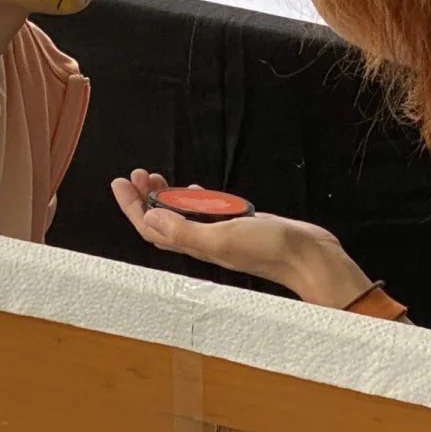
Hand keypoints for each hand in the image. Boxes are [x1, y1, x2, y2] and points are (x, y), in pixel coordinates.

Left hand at [112, 169, 372, 307]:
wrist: (309, 257)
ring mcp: (221, 234)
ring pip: (181, 215)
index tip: (120, 183)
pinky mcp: (238, 225)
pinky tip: (191, 188)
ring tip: (154, 177)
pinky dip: (192, 198)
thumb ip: (183, 230)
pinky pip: (205, 211)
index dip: (132, 207)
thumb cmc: (270, 249)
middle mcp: (204, 241)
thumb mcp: (221, 237)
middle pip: (162, 221)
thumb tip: (147, 217)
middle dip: (144, 198)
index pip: (151, 227)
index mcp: (195, 246)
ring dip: (165, 196)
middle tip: (136, 175)